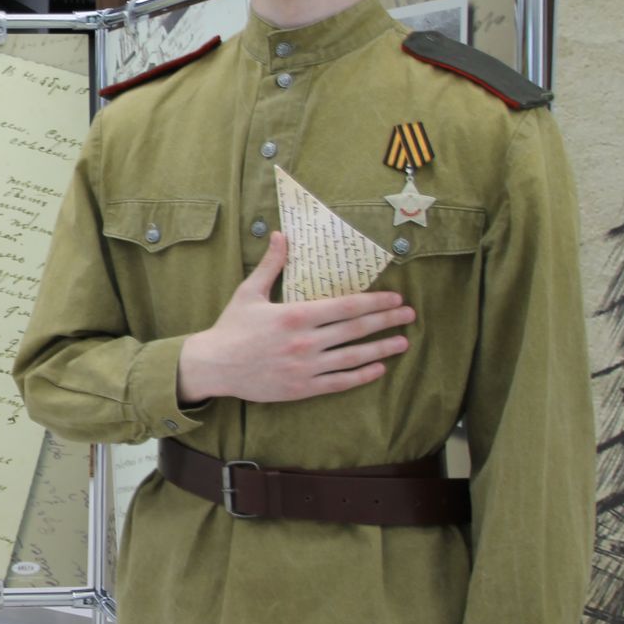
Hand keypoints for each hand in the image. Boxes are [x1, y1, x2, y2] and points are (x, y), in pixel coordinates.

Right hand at [176, 232, 412, 403]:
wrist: (213, 365)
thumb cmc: (231, 328)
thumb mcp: (249, 292)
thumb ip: (271, 265)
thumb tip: (281, 235)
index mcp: (295, 315)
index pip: (346, 306)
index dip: (375, 301)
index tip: (395, 298)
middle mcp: (305, 341)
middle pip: (356, 329)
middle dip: (387, 321)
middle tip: (409, 315)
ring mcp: (306, 367)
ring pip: (354, 357)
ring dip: (382, 349)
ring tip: (402, 342)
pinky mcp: (302, 388)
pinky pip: (340, 382)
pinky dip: (362, 375)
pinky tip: (378, 369)